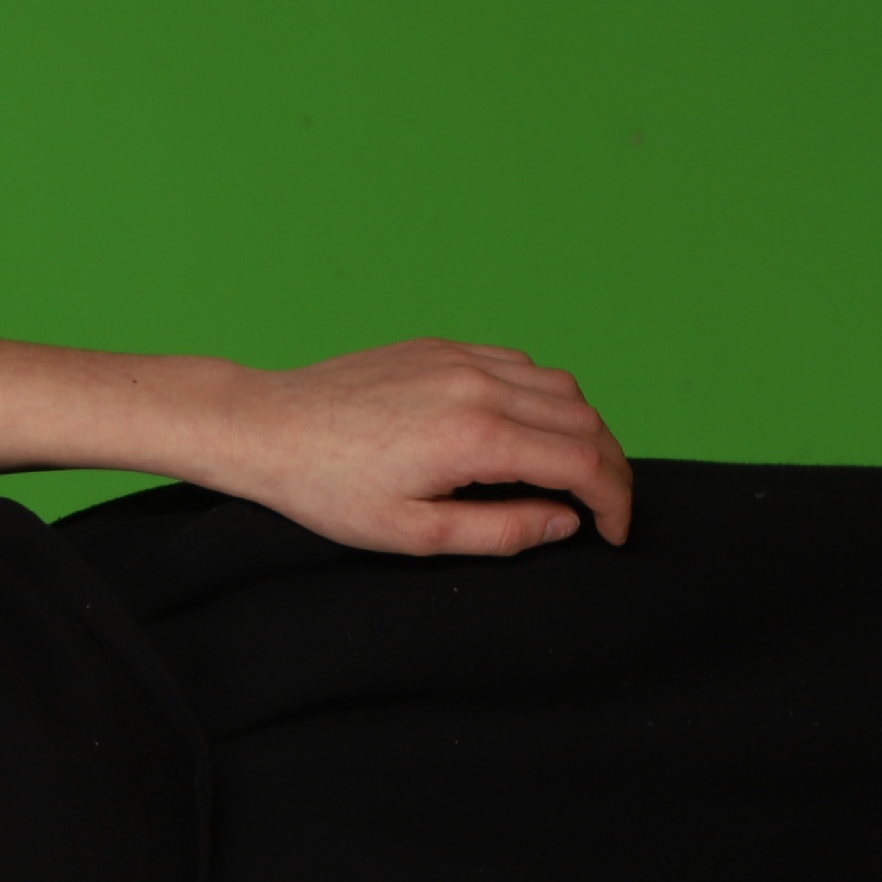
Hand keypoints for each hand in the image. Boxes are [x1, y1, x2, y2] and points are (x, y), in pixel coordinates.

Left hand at [210, 340, 634, 556]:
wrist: (267, 427)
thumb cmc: (329, 489)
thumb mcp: (414, 534)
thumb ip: (501, 532)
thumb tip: (564, 523)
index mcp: (478, 437)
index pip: (585, 464)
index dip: (615, 502)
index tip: (613, 533)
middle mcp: (481, 386)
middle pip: (586, 420)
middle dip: (609, 468)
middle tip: (604, 508)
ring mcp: (462, 358)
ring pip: (560, 387)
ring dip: (581, 429)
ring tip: (570, 472)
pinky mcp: (441, 347)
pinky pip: (519, 365)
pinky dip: (542, 398)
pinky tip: (524, 431)